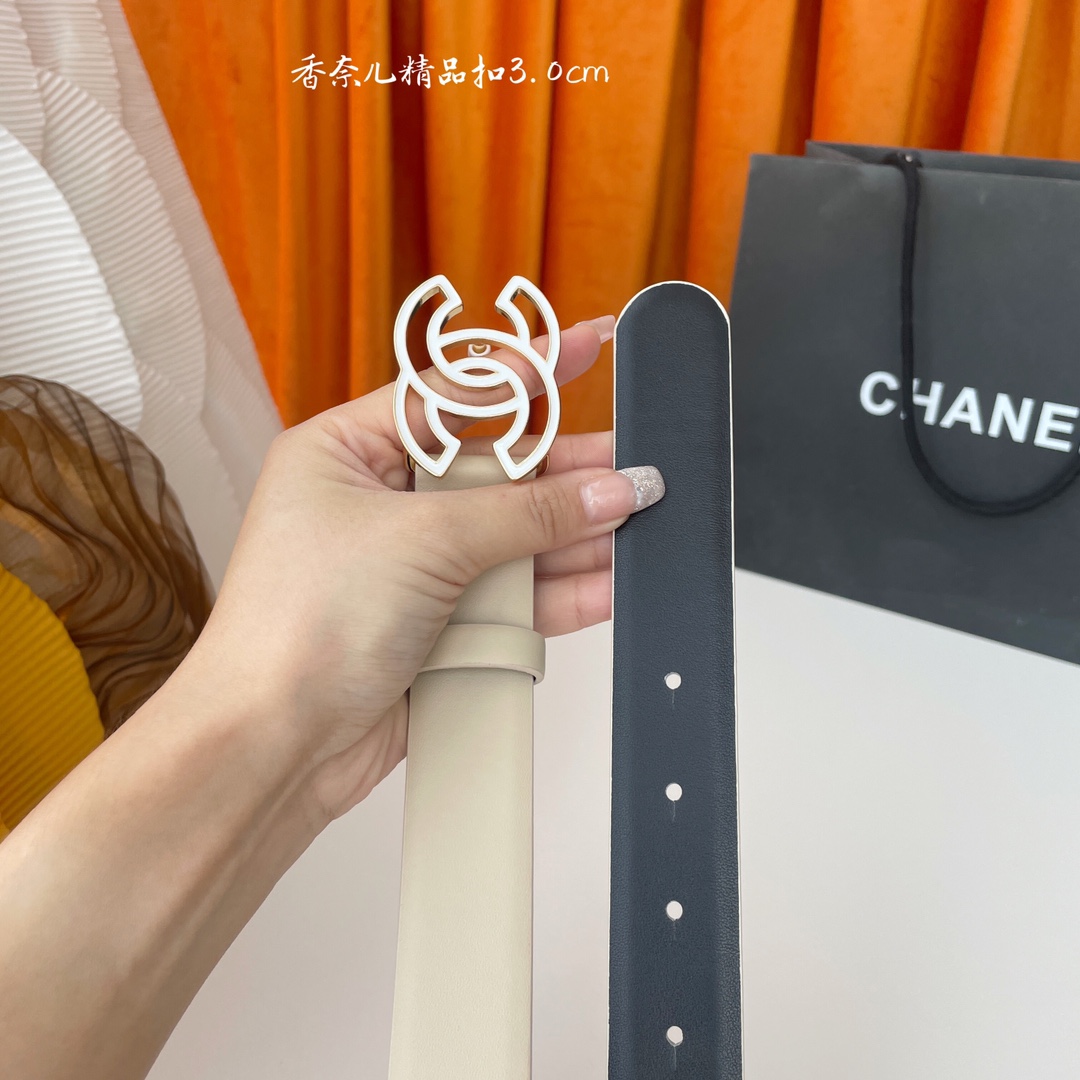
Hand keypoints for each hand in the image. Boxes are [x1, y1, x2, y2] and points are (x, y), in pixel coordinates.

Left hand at [185, 314, 663, 821]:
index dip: (525, 369)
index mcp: (349, 452)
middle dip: (565, 473)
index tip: (586, 345)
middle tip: (631, 468)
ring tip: (635, 526)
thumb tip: (602, 490)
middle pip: (496, 472)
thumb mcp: (422, 539)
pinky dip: (559, 593)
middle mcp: (379, 506)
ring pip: (512, 540)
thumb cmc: (296, 629)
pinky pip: (512, 598)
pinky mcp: (436, 628)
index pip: (453, 393)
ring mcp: (410, 570)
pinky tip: (606, 581)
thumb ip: (523, 513)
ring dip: (572, 537)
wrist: (274, 746)